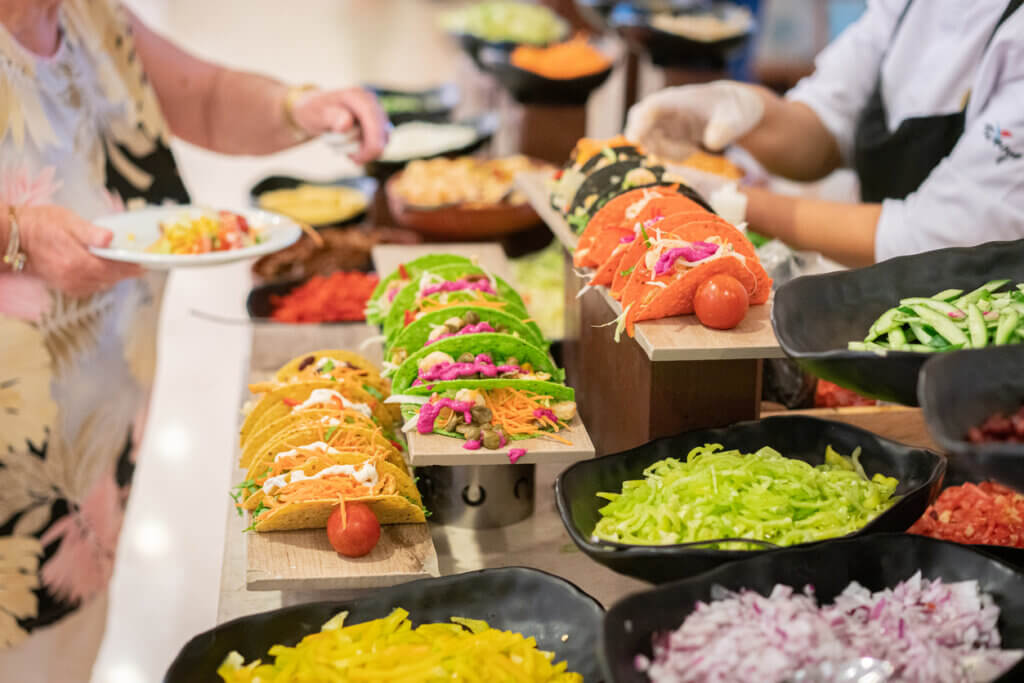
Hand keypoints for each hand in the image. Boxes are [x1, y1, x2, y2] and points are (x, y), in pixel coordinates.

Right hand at [16, 205, 142, 296]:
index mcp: (79, 262)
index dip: (131, 268)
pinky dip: (100, 281)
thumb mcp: (68, 221)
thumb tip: (109, 238)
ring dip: (114, 277)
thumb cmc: (41, 225)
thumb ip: (91, 232)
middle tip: (138, 267)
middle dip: (125, 273)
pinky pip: (89, 288)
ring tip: (124, 269)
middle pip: (109, 278)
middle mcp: (75, 277)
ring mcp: (69, 284)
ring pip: (101, 284)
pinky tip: (104, 274)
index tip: (144, 266)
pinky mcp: (64, 286)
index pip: (113, 268)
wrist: (16, 238)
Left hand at [291, 87, 389, 163]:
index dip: (371, 144)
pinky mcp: (378, 124)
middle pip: (382, 134)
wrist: (317, 111)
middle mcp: (372, 102)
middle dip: (366, 151)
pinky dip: (365, 150)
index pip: (374, 122)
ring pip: (381, 141)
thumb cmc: (314, 112)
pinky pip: (379, 144)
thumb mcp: (316, 114)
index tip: (358, 160)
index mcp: (358, 97)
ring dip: (361, 149)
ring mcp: (376, 113)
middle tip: (351, 159)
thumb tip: (347, 123)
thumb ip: (331, 117)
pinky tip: (351, 148)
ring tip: (342, 145)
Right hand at [625, 81, 764, 155]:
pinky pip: (657, 151)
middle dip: (650, 143)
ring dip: (665, 152)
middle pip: (639, 125)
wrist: (732, 110)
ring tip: (691, 150)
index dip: (640, 123)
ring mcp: (663, 125)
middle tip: (679, 152)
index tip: (634, 139)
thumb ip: (725, 129)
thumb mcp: (735, 117)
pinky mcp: (665, 138)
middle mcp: (665, 111)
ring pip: (647, 142)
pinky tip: (689, 151)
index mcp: (678, 99)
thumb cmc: (732, 109)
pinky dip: (670, 157)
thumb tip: (712, 142)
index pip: (651, 108)